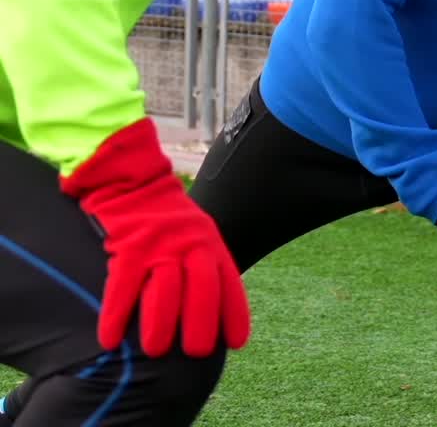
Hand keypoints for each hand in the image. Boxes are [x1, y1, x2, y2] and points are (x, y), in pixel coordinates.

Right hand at [61, 117, 250, 357]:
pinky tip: (110, 339)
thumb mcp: (195, 230)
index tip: (235, 343)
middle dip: (200, 325)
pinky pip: (123, 286)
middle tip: (193, 353)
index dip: (234, 314)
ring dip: (161, 325)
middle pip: (202, 288)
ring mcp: (158, 243)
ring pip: (165, 291)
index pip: (227, 281)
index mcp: (209, 239)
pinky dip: (116, 315)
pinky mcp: (128, 244)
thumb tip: (210, 311)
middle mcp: (189, 241)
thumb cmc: (163, 213)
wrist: (129, 175)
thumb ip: (204, 261)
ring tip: (155, 351)